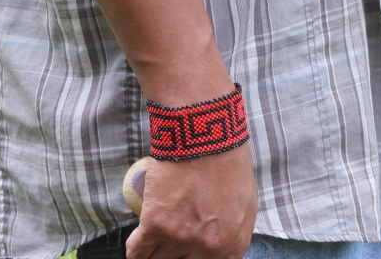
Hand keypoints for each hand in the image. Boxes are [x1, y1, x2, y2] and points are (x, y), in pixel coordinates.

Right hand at [126, 146, 256, 258]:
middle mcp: (208, 249)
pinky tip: (138, 241)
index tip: (184, 254)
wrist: (207, 133)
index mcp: (233, 245)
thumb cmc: (228, 161)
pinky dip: (135, 249)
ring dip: (154, 254)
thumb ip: (232, 231)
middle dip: (174, 257)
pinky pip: (136, 251)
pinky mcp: (155, 225)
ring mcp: (181, 238)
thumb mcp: (245, 202)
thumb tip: (221, 245)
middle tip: (169, 243)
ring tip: (153, 241)